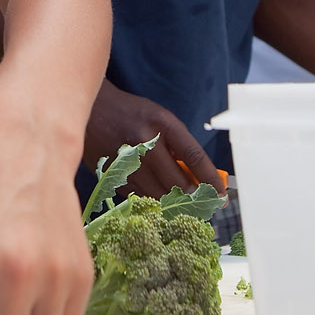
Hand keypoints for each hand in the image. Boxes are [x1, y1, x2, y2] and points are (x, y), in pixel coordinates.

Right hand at [83, 80, 220, 197]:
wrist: (93, 110)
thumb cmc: (133, 114)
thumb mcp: (161, 119)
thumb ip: (178, 146)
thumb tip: (199, 179)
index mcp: (162, 123)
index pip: (194, 156)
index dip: (211, 179)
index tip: (221, 194)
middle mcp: (144, 143)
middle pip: (177, 182)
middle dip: (193, 197)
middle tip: (203, 204)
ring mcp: (127, 162)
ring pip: (159, 194)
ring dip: (174, 202)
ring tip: (182, 203)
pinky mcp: (113, 176)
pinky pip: (140, 196)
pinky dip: (152, 199)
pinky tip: (156, 194)